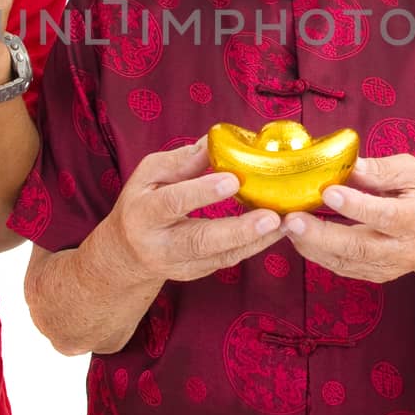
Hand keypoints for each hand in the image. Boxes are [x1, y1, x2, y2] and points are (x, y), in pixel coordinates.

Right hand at [104, 139, 282, 283]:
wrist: (127, 253)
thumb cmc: (141, 203)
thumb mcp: (148, 175)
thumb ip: (180, 161)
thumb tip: (215, 142)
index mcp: (143, 213)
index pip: (172, 202)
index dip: (202, 192)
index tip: (233, 180)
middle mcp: (160, 245)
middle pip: (201, 240)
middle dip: (239, 230)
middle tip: (272, 217)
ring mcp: (180, 265)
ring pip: (222, 256)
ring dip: (258, 240)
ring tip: (286, 222)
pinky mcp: (198, 273)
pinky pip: (229, 259)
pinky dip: (255, 245)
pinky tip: (277, 230)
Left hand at [281, 154, 414, 282]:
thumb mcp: (411, 173)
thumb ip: (380, 170)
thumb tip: (348, 164)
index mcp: (414, 218)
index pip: (384, 214)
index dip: (355, 205)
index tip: (328, 192)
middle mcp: (401, 249)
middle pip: (359, 246)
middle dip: (322, 234)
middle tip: (292, 220)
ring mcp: (387, 267)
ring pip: (344, 261)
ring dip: (311, 245)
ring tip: (287, 226)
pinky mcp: (373, 275)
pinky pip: (340, 267)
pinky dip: (316, 253)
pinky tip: (298, 237)